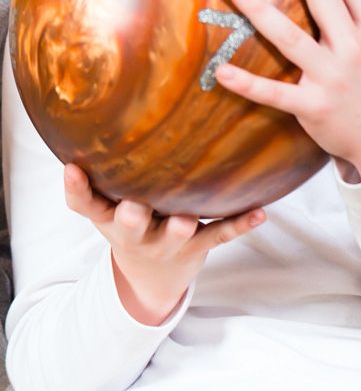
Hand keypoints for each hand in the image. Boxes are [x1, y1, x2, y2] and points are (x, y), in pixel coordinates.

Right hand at [64, 164, 264, 325]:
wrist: (151, 278)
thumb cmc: (132, 221)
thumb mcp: (110, 204)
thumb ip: (107, 172)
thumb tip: (103, 111)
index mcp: (109, 217)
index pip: (84, 205)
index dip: (75, 188)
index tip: (71, 168)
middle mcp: (135, 232)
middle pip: (130, 225)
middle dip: (132, 217)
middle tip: (133, 208)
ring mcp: (167, 242)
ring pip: (176, 233)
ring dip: (182, 226)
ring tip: (187, 218)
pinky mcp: (198, 247)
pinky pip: (220, 235)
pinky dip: (240, 224)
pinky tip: (260, 213)